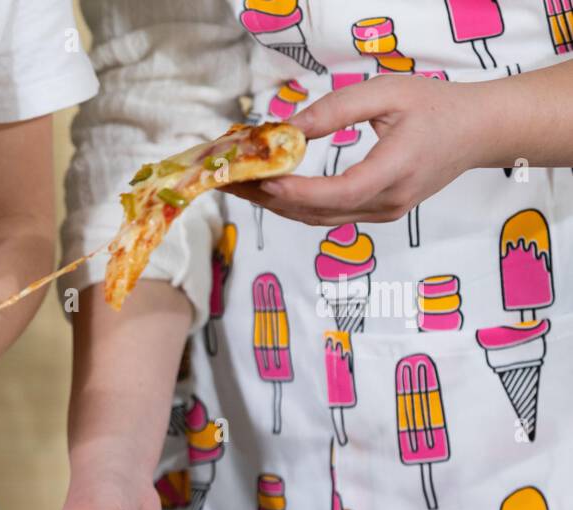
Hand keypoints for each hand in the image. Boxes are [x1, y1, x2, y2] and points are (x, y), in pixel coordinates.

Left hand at [225, 75, 486, 226]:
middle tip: (227, 180)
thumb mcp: (388, 93)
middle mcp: (387, 202)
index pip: (339, 192)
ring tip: (237, 184)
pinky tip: (269, 187)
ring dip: (275, 203)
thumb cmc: (437, 105)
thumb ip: (337, 110)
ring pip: (317, 218)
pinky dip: (294, 203)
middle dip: (268, 198)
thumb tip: (288, 129)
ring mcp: (382, 213)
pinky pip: (327, 214)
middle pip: (317, 212)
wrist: (479, 132)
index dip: (297, 191)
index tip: (262, 179)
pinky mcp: (377, 213)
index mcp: (396, 171)